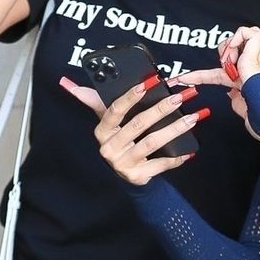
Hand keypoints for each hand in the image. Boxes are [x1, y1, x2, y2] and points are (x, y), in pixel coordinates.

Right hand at [60, 71, 204, 184]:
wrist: (129, 176)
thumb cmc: (121, 141)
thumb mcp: (108, 122)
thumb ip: (94, 101)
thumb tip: (67, 83)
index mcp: (102, 131)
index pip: (114, 110)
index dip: (130, 96)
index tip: (149, 82)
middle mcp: (109, 148)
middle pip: (138, 125)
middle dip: (161, 109)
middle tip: (180, 97)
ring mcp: (123, 164)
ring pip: (151, 143)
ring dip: (174, 130)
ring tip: (192, 118)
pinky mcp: (137, 177)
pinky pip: (159, 165)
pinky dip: (176, 158)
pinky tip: (189, 149)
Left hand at [174, 26, 259, 142]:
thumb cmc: (256, 112)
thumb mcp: (238, 107)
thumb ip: (234, 100)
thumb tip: (231, 95)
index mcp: (241, 78)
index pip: (215, 73)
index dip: (197, 76)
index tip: (181, 79)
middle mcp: (247, 64)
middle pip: (225, 49)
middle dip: (222, 56)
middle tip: (228, 69)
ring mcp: (252, 55)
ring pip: (235, 37)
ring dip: (229, 50)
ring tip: (233, 64)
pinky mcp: (256, 48)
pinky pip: (246, 32)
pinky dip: (238, 39)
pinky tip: (237, 54)